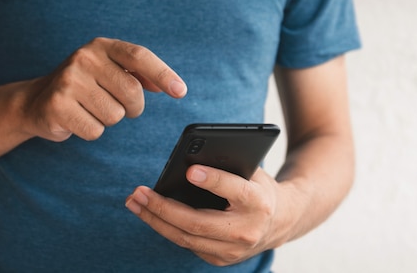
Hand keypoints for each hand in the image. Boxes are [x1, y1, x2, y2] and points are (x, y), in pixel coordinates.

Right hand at [21, 37, 186, 141]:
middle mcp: (84, 59)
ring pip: (115, 115)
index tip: (180, 92)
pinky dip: (92, 131)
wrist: (35, 100)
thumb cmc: (83, 86)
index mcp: (101, 47)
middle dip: (133, 107)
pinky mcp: (57, 106)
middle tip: (118, 106)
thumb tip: (169, 86)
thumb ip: (139, 74)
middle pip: (132, 93)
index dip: (163, 74)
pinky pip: (96, 131)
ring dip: (109, 119)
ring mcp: (68, 81)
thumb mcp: (109, 71)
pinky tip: (78, 119)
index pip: (139, 56)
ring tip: (90, 109)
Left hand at [125, 166, 292, 265]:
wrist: (281, 222)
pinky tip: (150, 214)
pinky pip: (188, 243)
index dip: (212, 180)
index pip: (233, 190)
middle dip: (164, 208)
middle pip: (198, 222)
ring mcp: (233, 250)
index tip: (188, 170)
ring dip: (155, 220)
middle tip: (139, 192)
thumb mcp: (253, 172)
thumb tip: (191, 157)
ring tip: (135, 202)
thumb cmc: (259, 188)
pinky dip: (166, 228)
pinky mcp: (221, 259)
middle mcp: (247, 231)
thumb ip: (229, 165)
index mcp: (259, 202)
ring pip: (186, 237)